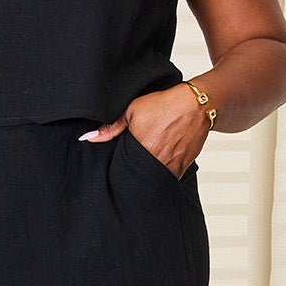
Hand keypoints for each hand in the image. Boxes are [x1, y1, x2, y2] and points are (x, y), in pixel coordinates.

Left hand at [79, 84, 210, 177]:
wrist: (197, 105)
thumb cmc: (166, 105)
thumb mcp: (132, 110)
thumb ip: (110, 127)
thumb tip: (89, 137)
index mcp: (142, 151)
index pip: (124, 171)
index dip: (119, 171)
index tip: (117, 168)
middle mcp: (158, 163)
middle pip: (139, 178)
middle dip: (133, 175)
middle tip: (131, 168)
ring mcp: (172, 168)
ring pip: (155, 180)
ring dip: (148, 176)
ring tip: (145, 166)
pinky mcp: (183, 168)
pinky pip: (169, 178)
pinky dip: (163, 174)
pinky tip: (159, 164)